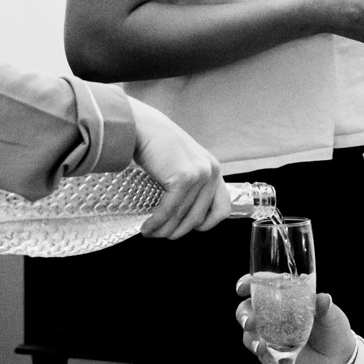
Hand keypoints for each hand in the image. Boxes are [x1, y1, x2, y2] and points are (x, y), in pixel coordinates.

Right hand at [127, 101, 230, 238]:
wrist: (141, 127)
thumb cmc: (156, 145)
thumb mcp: (182, 165)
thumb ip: (189, 185)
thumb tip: (182, 217)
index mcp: (213, 169)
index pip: (222, 208)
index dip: (207, 224)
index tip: (190, 229)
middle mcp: (211, 171)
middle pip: (199, 216)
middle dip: (178, 231)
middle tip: (161, 235)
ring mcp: (199, 174)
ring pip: (182, 215)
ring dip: (164, 230)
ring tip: (150, 233)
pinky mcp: (184, 178)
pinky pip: (170, 209)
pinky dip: (157, 222)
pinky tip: (146, 226)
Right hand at [235, 277, 357, 363]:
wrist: (337, 357)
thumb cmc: (332, 327)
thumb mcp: (331, 315)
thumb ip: (325, 307)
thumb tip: (323, 299)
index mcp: (284, 296)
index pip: (261, 285)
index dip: (248, 284)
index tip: (243, 287)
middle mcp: (272, 314)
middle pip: (247, 310)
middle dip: (243, 315)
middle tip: (249, 322)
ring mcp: (270, 335)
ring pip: (250, 335)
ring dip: (251, 341)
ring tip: (261, 348)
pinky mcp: (273, 354)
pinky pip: (262, 356)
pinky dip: (265, 361)